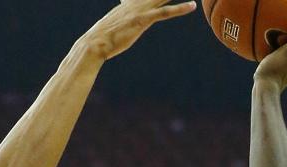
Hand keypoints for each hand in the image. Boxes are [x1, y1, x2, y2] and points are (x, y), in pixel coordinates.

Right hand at [81, 0, 196, 61]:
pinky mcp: (142, 20)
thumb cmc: (103, 39)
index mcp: (130, 3)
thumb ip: (124, 21)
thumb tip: (124, 24)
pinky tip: (192, 6)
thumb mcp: (115, 27)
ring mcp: (139, 10)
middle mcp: (136, 3)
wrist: (94, 44)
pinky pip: (164, 12)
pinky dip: (179, 9)